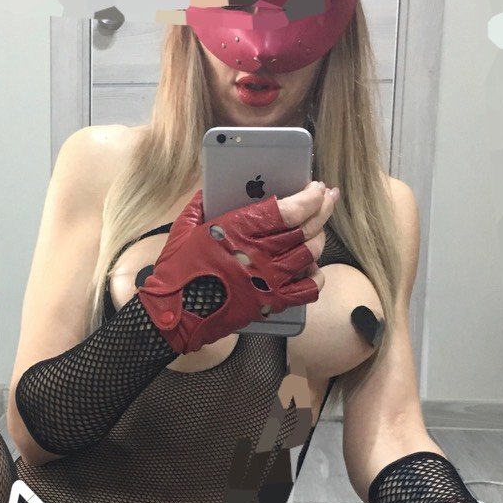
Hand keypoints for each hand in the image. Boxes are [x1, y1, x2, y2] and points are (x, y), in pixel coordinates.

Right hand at [137, 180, 337, 353]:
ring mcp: (268, 280)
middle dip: (322, 209)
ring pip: (310, 253)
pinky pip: (308, 289)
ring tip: (318, 230)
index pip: (288, 210)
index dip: (309, 197)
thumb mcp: (184, 229)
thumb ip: (201, 205)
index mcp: (238, 230)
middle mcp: (259, 253)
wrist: (174, 315)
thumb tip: (210, 189)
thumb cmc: (177, 272)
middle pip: (306, 228)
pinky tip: (312, 268)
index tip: (316, 188)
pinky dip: (316, 276)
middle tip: (328, 200)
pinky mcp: (271, 302)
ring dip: (319, 238)